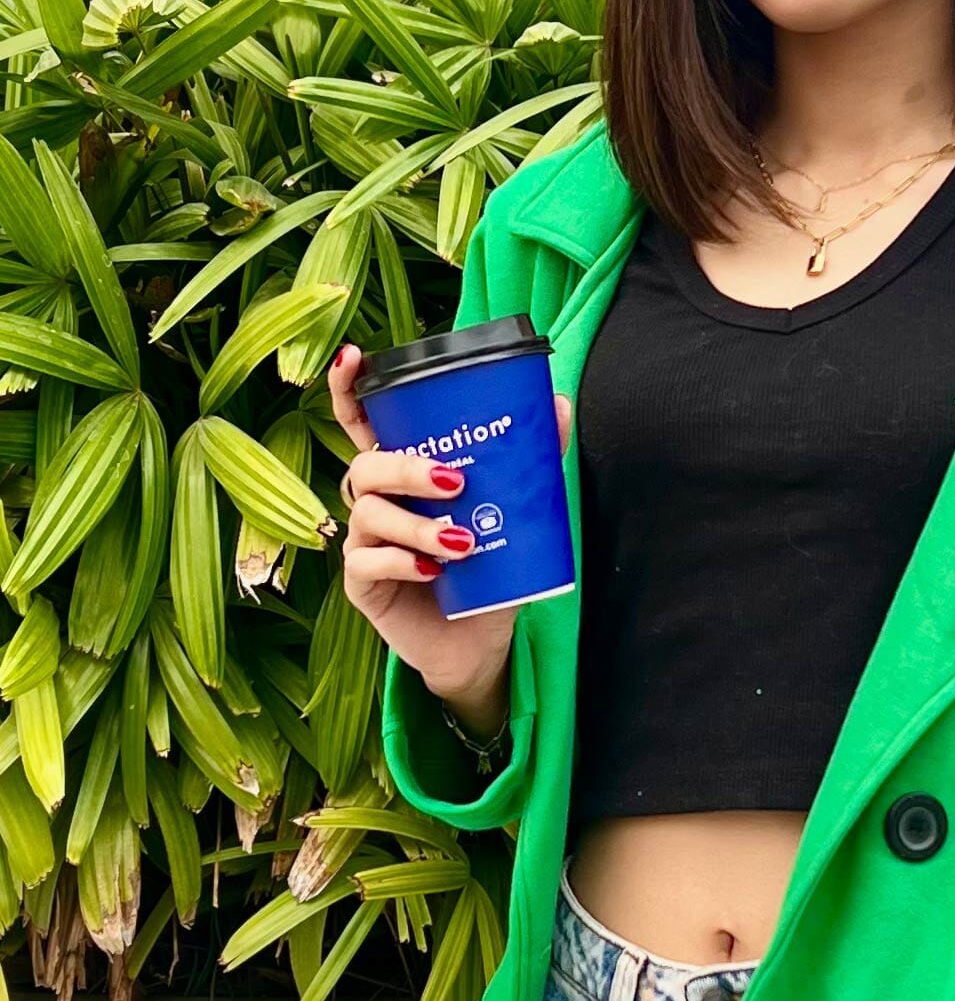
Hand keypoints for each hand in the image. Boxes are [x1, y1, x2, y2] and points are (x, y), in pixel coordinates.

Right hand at [329, 343, 572, 719]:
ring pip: (368, 512)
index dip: (348, 388)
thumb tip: (559, 405)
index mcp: (403, 475)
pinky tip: (433, 571)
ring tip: (462, 540)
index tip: (352, 356)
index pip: (363, 423)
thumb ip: (531, 462)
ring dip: (417, 523)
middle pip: (366, 465)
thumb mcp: (516, 516)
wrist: (481, 644)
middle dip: (406, 467)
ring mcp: (364, 542)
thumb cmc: (491, 573)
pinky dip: (401, 561)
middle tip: (455, 480)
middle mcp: (376, 502)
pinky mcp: (361, 584)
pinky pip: (366, 561)